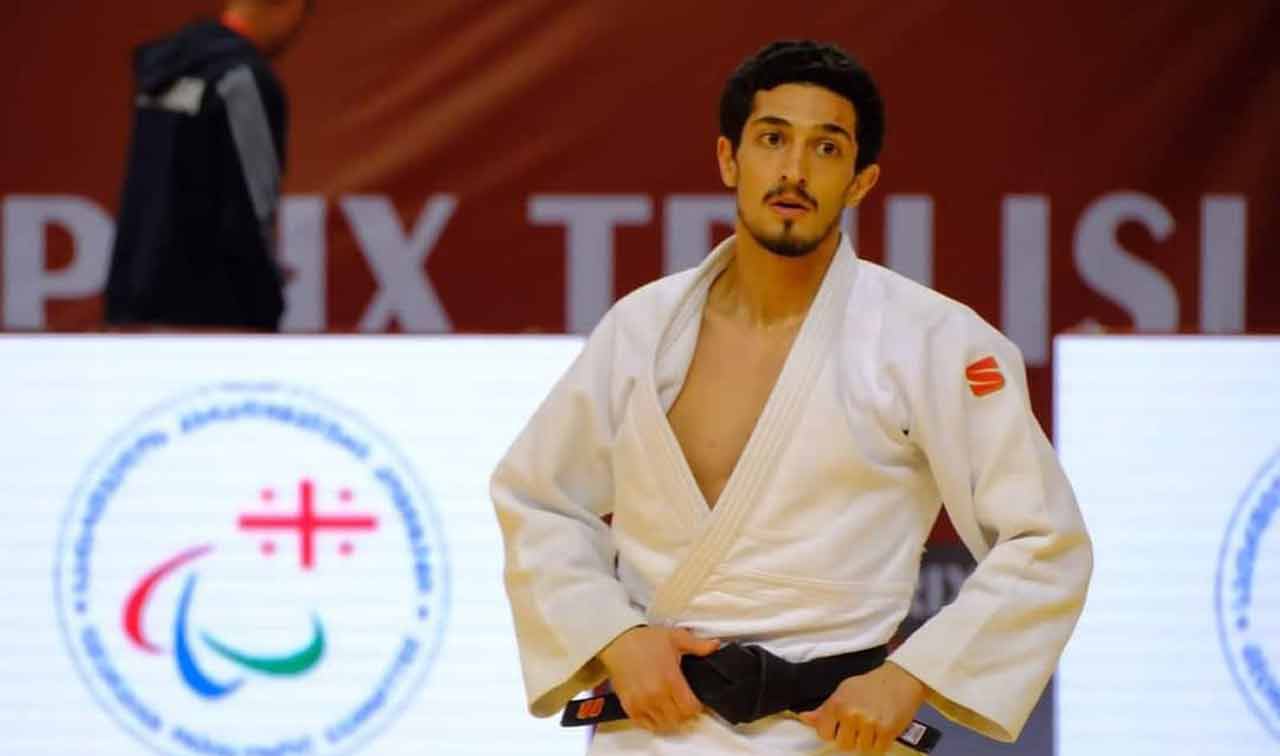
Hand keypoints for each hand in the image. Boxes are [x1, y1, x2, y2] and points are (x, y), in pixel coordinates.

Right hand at [596, 625, 719, 731]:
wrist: (618, 641)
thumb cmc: (644, 639)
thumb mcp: (675, 637)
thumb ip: (698, 645)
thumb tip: (715, 645)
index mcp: (670, 679)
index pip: (690, 708)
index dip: (697, 706)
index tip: (696, 701)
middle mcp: (656, 694)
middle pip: (679, 719)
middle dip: (685, 713)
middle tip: (685, 704)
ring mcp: (642, 702)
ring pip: (664, 724)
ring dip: (671, 719)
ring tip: (672, 708)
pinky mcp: (629, 705)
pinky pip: (645, 725)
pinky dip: (653, 722)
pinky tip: (657, 712)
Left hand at [797, 661, 925, 752]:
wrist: (900, 679)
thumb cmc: (871, 684)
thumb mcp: (844, 691)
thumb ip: (825, 709)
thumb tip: (804, 718)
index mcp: (837, 703)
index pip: (824, 733)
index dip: (833, 731)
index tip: (841, 726)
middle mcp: (850, 713)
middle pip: (843, 744)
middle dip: (851, 738)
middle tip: (861, 724)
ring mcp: (868, 723)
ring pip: (861, 749)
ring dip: (867, 741)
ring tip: (873, 725)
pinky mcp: (886, 731)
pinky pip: (877, 750)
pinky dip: (880, 744)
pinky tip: (882, 730)